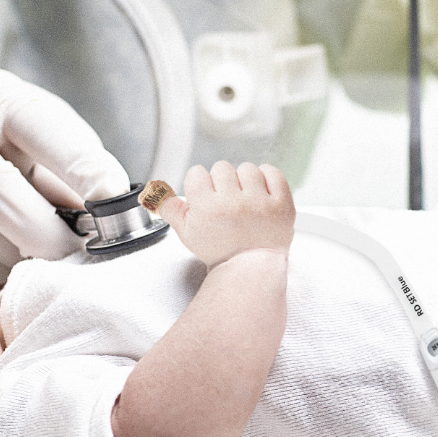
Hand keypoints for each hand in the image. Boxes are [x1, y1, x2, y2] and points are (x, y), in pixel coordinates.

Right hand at [0, 68, 129, 288]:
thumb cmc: (15, 140)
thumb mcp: (48, 135)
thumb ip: (76, 170)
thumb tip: (115, 219)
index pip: (45, 134)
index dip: (85, 172)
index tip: (119, 204)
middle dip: (48, 234)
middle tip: (84, 255)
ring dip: (25, 259)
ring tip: (55, 261)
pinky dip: (0, 271)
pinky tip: (19, 265)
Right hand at [157, 162, 293, 267]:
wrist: (250, 269)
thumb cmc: (220, 251)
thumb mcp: (188, 233)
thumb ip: (171, 209)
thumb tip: (156, 191)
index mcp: (208, 209)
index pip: (197, 173)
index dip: (200, 186)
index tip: (206, 199)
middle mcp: (233, 204)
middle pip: (221, 168)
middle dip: (221, 183)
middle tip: (226, 204)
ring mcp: (260, 203)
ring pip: (247, 168)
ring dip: (244, 180)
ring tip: (244, 201)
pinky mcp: (281, 204)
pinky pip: (273, 172)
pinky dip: (267, 178)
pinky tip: (261, 193)